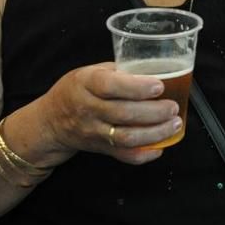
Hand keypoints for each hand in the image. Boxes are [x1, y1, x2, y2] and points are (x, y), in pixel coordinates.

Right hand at [41, 63, 180, 164]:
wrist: (50, 121)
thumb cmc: (77, 90)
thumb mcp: (91, 71)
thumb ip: (120, 71)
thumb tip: (157, 69)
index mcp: (86, 83)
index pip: (109, 85)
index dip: (136, 87)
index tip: (158, 86)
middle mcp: (88, 108)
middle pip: (124, 113)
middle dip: (155, 112)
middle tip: (173, 107)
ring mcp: (93, 131)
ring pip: (126, 137)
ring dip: (155, 133)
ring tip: (174, 124)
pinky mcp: (100, 148)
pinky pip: (124, 155)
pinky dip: (145, 154)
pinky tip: (161, 146)